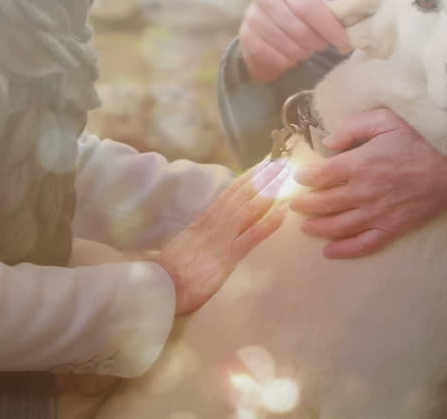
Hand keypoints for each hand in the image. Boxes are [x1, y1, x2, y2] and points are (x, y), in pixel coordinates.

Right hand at [153, 160, 288, 313]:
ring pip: (249, 208)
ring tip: (285, 176)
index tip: (263, 165)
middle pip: (242, 194)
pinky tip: (283, 212)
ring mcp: (222, 237)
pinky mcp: (227, 256)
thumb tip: (209, 227)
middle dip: (262, 177)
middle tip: (281, 161)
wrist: (161, 285)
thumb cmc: (171, 270)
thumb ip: (200, 233)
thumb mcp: (186, 243)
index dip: (247, 177)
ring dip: (269, 191)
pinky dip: (269, 222)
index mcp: (203, 219)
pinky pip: (252, 236)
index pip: (229, 192)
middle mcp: (214, 222)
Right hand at [238, 0, 351, 83]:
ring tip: (307, 50)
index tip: (343, 42)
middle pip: (299, 29)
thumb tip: (355, 20)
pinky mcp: (245, 36)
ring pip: (286, 45)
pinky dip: (286, 61)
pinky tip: (292, 58)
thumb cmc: (298, 11)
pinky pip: (270, 55)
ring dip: (302, 53)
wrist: (265, 19)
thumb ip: (330, 10)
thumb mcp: (313, 3)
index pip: (308, 7)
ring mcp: (252, 16)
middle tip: (322, 46)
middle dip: (316, 43)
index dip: (328, 27)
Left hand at [288, 108, 446, 258]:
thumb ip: (353, 127)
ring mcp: (378, 213)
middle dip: (305, 204)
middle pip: (325, 203)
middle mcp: (364, 192)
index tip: (298, 177)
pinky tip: (330, 251)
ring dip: (318, 228)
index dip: (305, 177)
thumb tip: (328, 142)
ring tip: (305, 226)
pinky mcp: (393, 228)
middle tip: (295, 204)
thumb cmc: (421, 140)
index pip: (321, 175)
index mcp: (360, 164)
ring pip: (338, 226)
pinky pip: (364, 244)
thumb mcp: (386, 120)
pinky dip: (345, 250)